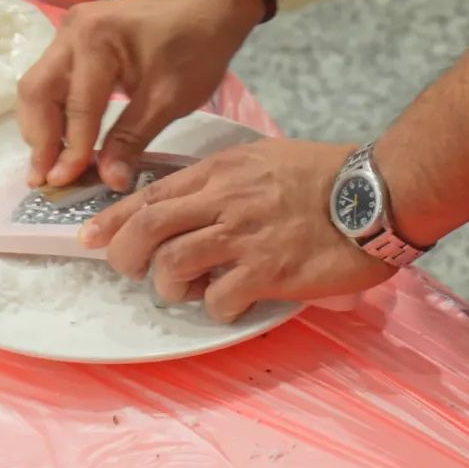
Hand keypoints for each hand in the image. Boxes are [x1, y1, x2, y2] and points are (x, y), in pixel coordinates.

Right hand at [17, 0, 263, 191]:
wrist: (208, 8)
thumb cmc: (196, 49)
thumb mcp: (168, 100)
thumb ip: (132, 140)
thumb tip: (109, 181)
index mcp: (97, 40)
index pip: (77, 106)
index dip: (70, 150)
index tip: (63, 184)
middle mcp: (72, 32)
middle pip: (37, 92)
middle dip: (39, 139)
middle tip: (41, 179)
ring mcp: (67, 33)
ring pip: (37, 87)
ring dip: (41, 128)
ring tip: (48, 166)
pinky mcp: (71, 41)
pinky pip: (51, 81)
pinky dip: (53, 113)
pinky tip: (62, 141)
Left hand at [77, 139, 397, 321]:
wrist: (380, 190)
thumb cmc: (324, 175)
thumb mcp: (261, 159)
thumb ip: (221, 180)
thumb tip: (185, 205)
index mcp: (219, 172)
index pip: (148, 195)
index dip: (111, 220)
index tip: (88, 237)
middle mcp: (223, 201)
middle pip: (147, 229)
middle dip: (123, 255)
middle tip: (130, 271)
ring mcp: (244, 236)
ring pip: (172, 265)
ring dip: (168, 286)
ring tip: (187, 290)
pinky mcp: (269, 270)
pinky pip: (219, 298)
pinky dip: (215, 308)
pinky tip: (231, 302)